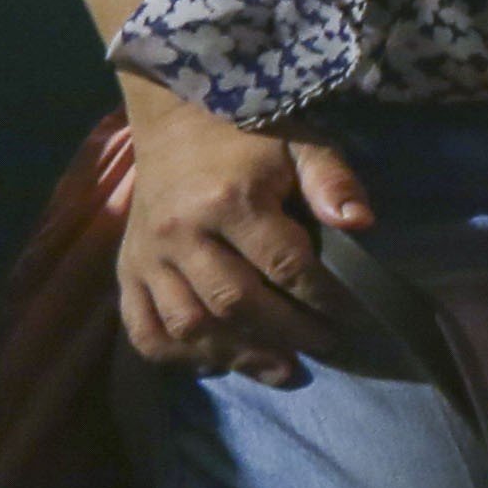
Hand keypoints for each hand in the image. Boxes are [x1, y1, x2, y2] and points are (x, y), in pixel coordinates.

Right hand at [115, 87, 374, 385]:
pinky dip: (176, 355)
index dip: (321, 296)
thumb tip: (362, 223)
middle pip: (234, 302)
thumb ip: (331, 181)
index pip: (284, 264)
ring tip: (282, 369)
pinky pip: (142, 327)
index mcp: (229, 200)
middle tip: (325, 346)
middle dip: (286, 332)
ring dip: (237, 354)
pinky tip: (216, 365)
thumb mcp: (302, 142)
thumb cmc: (249, 133)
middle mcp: (180, 234)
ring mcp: (146, 256)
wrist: (175, 119)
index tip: (352, 315)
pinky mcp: (125, 270)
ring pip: (188, 324)